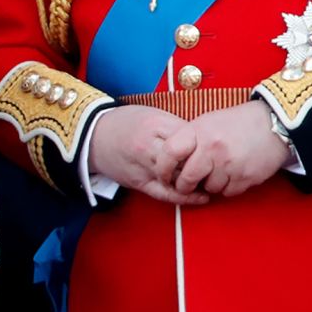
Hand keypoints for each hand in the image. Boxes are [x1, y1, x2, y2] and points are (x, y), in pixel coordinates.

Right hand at [87, 106, 209, 205]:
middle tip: (218, 166)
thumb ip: (174, 126)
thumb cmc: (125, 122)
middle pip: (185, 158)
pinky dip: (184, 197)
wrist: (93, 135)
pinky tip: (200, 197)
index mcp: (154, 124)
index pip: (189, 136)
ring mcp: (143, 166)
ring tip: (213, 181)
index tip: (214, 147)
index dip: (204, 144)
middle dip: (203, 164)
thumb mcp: (150, 114)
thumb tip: (201, 138)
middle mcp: (149, 145)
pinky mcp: (139, 182)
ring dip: (196, 181)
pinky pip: (164, 194)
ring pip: (177, 177)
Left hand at [155, 101, 289, 197]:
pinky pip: (227, 192)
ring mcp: (229, 165)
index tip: (163, 174)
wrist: (273, 123)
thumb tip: (172, 161)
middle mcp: (212, 148)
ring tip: (217, 170)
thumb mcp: (208, 121)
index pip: (170, 152)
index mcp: (199, 130)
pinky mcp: (245, 178)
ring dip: (209, 185)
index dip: (162, 167)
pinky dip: (226, 187)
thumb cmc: (237, 122)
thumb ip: (190, 139)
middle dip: (184, 185)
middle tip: (186, 183)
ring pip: (208, 188)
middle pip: (187, 178)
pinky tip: (232, 174)